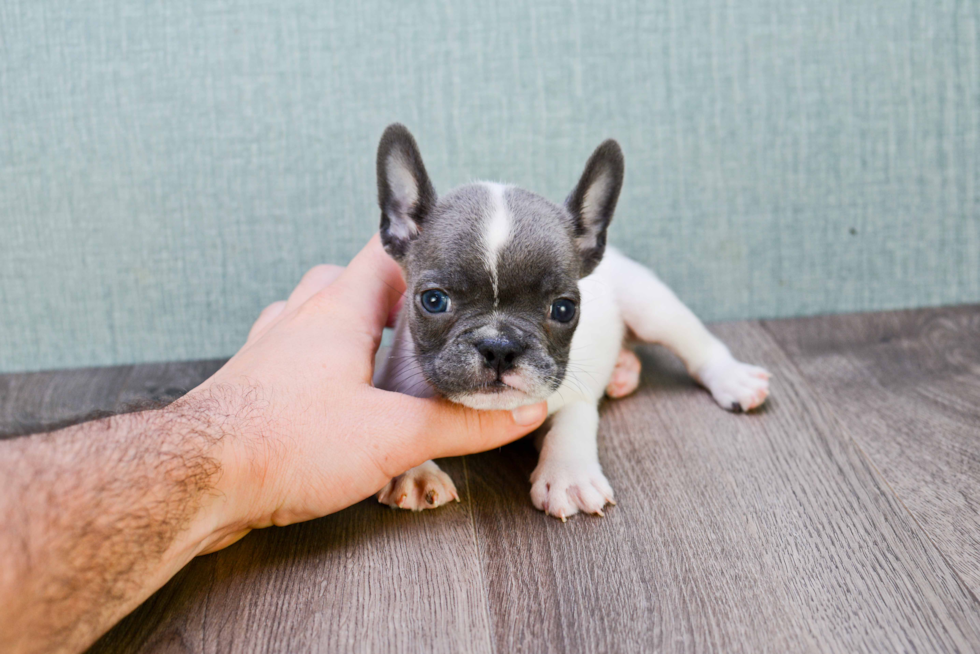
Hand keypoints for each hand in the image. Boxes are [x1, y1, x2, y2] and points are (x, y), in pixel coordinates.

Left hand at [191, 235, 548, 551]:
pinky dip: (314, 360)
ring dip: (347, 325)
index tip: (458, 261)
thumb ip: (462, 424)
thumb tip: (521, 410)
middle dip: (389, 296)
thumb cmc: (286, 444)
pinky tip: (327, 392)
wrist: (192, 479)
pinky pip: (288, 352)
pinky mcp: (249, 382)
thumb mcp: (392, 436)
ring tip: (379, 355)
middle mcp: (300, 318)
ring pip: (313, 314)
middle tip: (425, 324)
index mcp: (338, 311)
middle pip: (349, 281)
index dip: (424, 252)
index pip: (386, 252)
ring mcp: (269, 348)